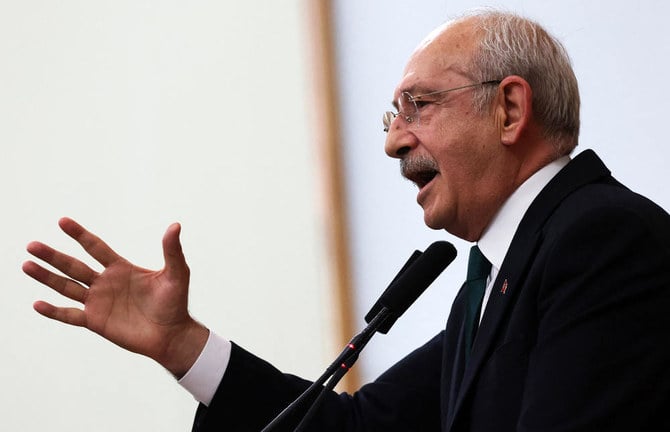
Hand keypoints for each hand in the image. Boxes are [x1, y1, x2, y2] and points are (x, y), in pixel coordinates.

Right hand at [23, 217, 208, 376]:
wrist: (172, 335)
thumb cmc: (175, 303)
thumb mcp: (176, 273)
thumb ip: (172, 251)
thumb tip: (175, 226)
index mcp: (121, 268)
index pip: (96, 247)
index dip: (79, 234)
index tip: (62, 221)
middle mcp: (105, 283)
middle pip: (74, 266)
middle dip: (53, 256)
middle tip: (32, 245)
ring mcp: (99, 302)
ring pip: (67, 287)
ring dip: (47, 277)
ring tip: (26, 265)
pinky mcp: (96, 322)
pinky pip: (70, 315)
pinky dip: (54, 311)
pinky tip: (37, 304)